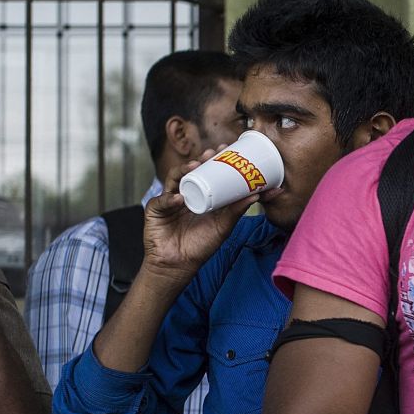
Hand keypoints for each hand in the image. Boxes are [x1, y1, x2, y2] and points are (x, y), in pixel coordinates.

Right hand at [142, 152, 259, 277]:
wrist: (179, 265)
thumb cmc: (200, 246)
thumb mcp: (223, 226)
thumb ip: (237, 210)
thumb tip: (258, 194)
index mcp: (200, 194)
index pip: (206, 171)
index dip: (214, 159)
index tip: (226, 148)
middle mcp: (184, 193)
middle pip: (190, 171)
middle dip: (199, 160)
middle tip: (211, 153)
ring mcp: (168, 199)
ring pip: (174, 179)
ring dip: (183, 171)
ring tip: (195, 167)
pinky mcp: (155, 209)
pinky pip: (162, 201)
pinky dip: (170, 199)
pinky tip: (180, 199)